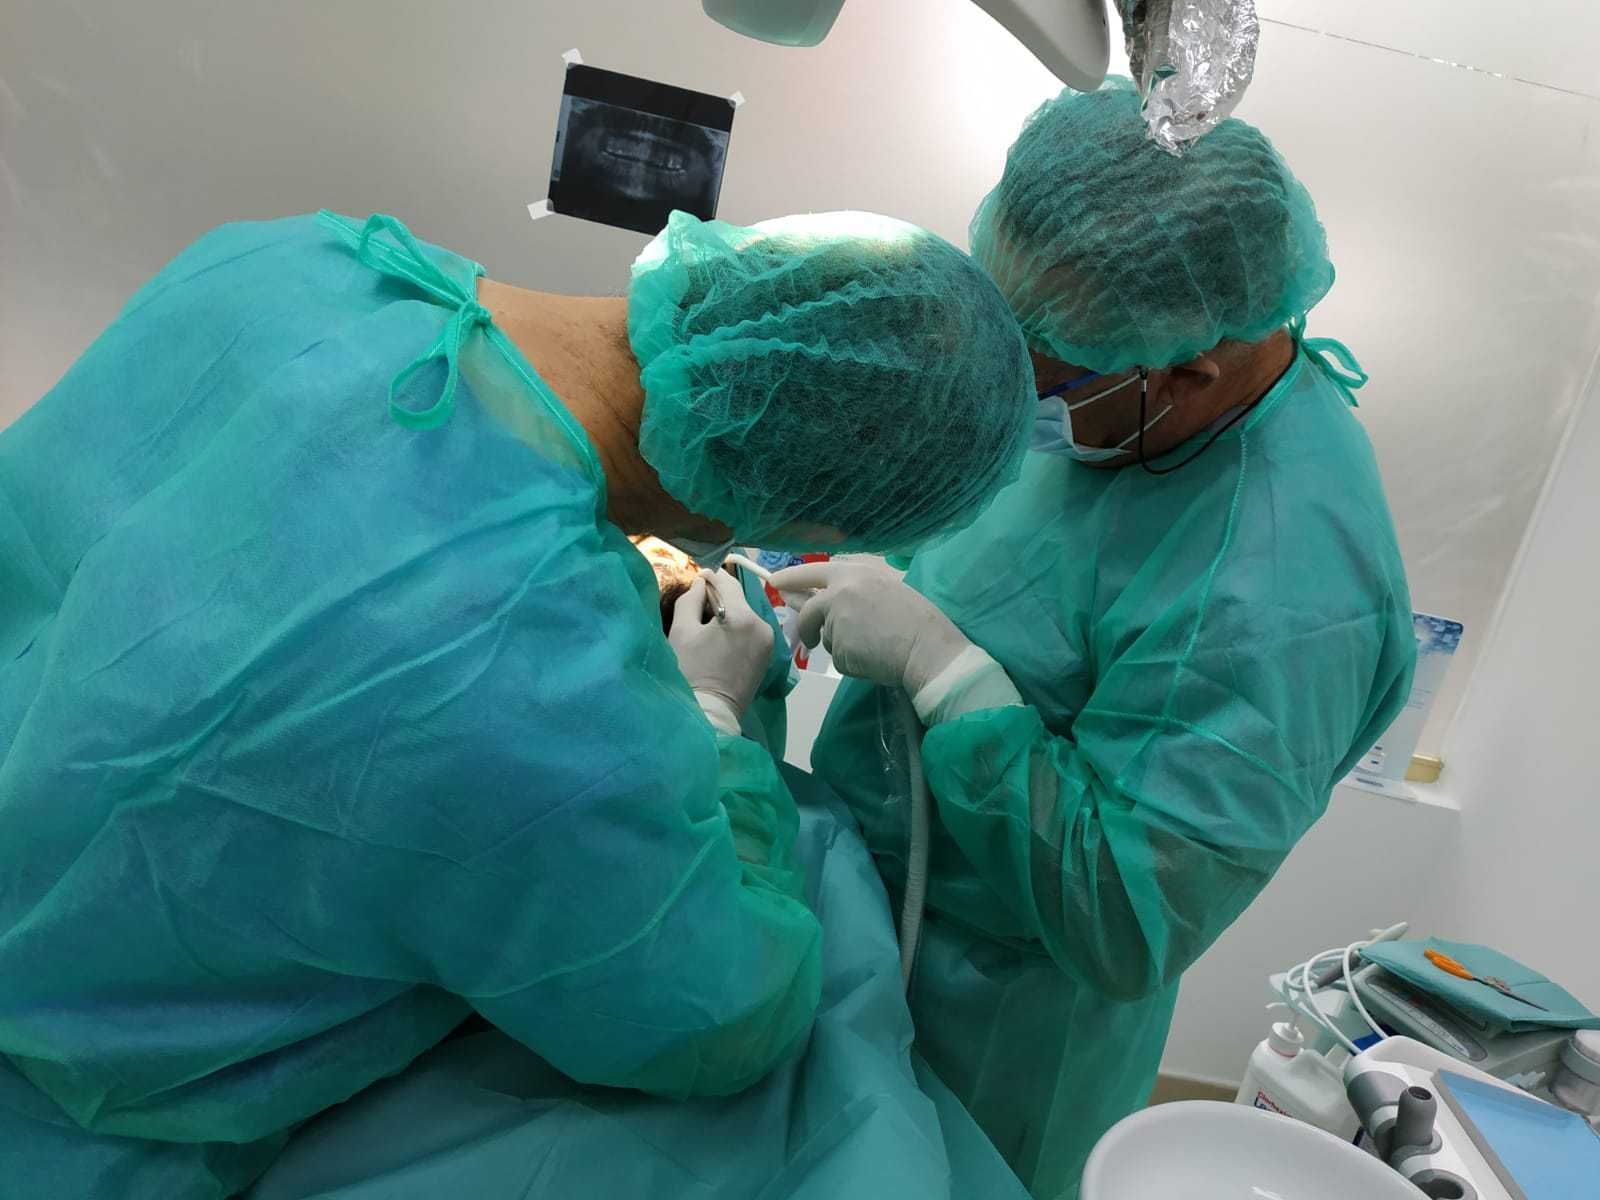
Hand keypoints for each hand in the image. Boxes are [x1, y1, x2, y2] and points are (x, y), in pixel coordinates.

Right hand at [668, 570, 773, 735]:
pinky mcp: (768, 654)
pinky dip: (738, 628)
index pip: (728, 583)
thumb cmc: (690, 671)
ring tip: (708, 624)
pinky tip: (721, 639)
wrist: (709, 713)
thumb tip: (700, 583)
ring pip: (746, 614)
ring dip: (729, 613)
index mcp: (742, 617)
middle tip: (698, 601)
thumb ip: (689, 600)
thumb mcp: (681, 631)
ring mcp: (769, 641)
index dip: (711, 577)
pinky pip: (751, 630)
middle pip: (739, 599)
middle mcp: (762, 625)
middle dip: (719, 597)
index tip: (698, 576)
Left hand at [766, 560, 968, 695]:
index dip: (792, 578)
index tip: (775, 583)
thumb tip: (825, 597)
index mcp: (853, 573)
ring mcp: (836, 622)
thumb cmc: (917, 617)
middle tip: (808, 637)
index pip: (811, 572)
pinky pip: (840, 659)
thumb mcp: (887, 587)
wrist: (928, 648)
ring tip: (875, 646)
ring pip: (828, 637)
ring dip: (843, 645)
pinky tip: (875, 659)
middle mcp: (839, 593)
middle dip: (804, 624)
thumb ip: (855, 588)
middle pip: (808, 610)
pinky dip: (853, 663)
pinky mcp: (839, 650)